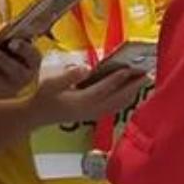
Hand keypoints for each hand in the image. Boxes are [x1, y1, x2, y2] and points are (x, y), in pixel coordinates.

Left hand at [0, 30, 41, 99]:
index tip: (12, 42)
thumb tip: (6, 28)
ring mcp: (6, 88)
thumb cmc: (7, 47)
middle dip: (3, 61)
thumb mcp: (13, 40)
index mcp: (32, 63)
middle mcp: (22, 78)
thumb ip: (13, 35)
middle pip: (15, 72)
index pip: (33, 56)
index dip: (24, 49)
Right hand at [29, 65, 148, 126]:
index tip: (130, 68)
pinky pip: (114, 108)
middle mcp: (91, 110)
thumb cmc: (42, 96)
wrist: (36, 115)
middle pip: (117, 98)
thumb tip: (87, 68)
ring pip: (118, 105)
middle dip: (133, 87)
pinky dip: (125, 100)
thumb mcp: (51, 83)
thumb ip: (68, 76)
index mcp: (81, 101)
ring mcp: (92, 114)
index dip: (118, 79)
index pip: (104, 89)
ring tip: (143, 82)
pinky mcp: (92, 114)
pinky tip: (130, 93)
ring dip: (132, 94)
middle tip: (147, 74)